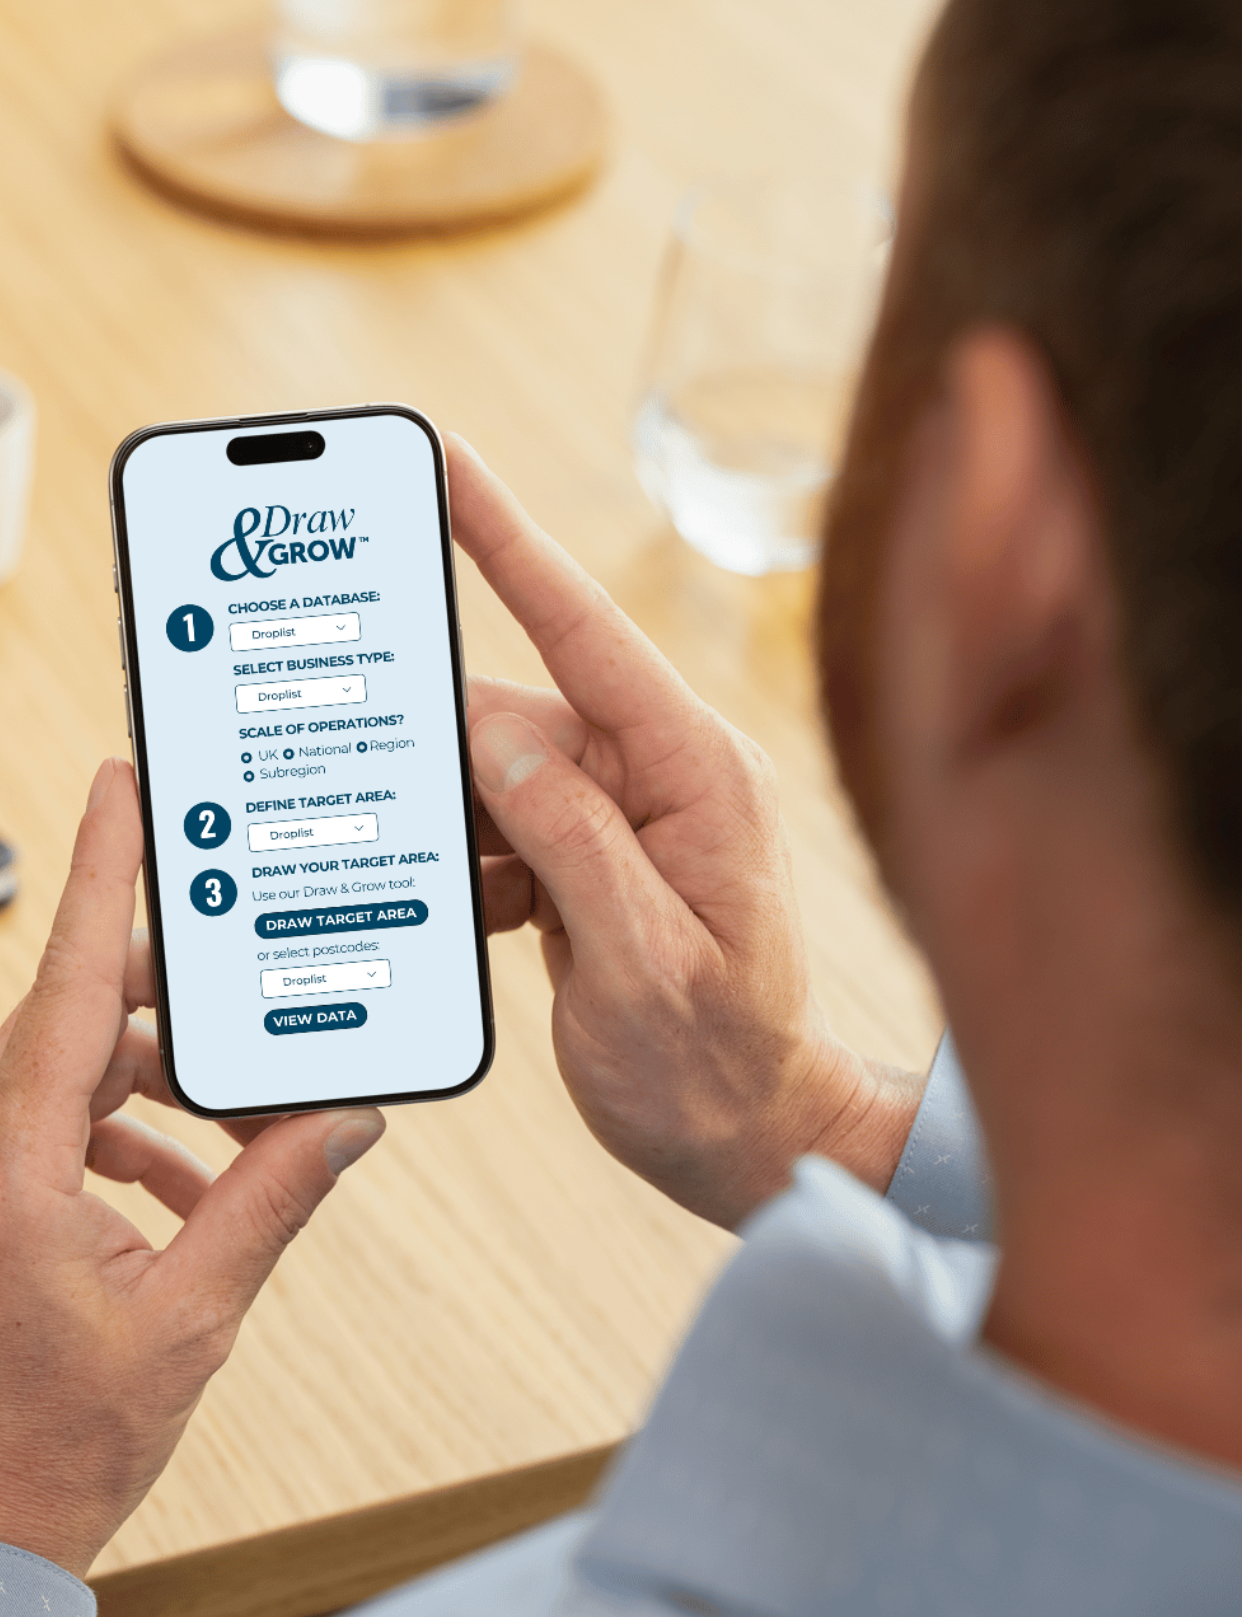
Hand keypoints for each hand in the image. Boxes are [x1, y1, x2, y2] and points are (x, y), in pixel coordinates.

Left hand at [0, 759, 384, 1577]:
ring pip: (76, 1066)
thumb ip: (269, 1201)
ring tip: (237, 1117)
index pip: (65, 981)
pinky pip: (65, 1121)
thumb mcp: (189, 1317)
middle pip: (79, 1014)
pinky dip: (134, 1132)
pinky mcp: (0, 1195)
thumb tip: (344, 1122)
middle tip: (241, 986)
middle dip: (169, 997)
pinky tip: (190, 1181)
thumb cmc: (53, 1439)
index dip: (96, 871)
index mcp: (14, 1160)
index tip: (119, 788)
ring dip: (160, 1078)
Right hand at [449, 437, 922, 1229]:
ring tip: (451, 892)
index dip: (506, 539)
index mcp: (696, 773)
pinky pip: (508, 824)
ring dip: (452, 825)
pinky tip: (467, 912)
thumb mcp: (642, 965)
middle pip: (517, 714)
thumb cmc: (717, 1066)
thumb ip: (570, 840)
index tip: (443, 459)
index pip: (585, 630)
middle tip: (383, 788)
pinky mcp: (597, 855)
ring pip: (498, 774)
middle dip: (439, 751)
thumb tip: (493, 735)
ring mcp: (629, 813)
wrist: (754, 1136)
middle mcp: (664, 774)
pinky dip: (469, 862)